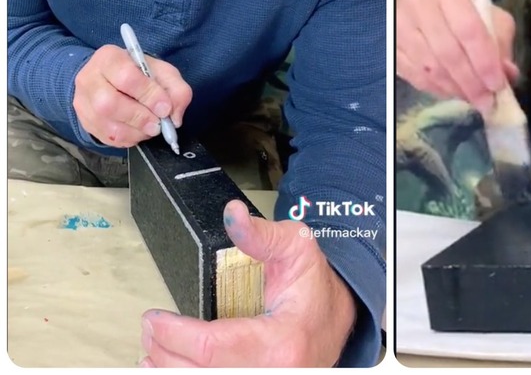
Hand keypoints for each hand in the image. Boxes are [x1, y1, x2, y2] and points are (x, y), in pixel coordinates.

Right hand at [73, 45, 191, 147]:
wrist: (112, 80)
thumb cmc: (140, 74)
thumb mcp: (163, 73)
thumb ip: (177, 90)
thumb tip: (174, 117)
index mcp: (109, 58)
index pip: (126, 77)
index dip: (149, 95)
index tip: (165, 108)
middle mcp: (89, 78)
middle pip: (110, 104)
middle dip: (140, 117)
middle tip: (158, 123)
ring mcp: (83, 102)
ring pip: (107, 124)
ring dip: (136, 131)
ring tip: (151, 128)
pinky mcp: (85, 121)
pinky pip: (107, 137)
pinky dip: (129, 138)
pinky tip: (138, 131)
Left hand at [139, 200, 357, 366]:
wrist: (337, 318)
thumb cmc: (315, 286)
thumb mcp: (296, 247)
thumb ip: (262, 234)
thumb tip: (232, 215)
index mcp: (282, 341)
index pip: (213, 348)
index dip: (175, 335)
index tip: (154, 318)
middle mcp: (275, 373)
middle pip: (202, 374)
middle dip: (165, 352)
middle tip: (148, 329)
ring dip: (170, 370)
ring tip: (151, 350)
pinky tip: (169, 367)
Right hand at [396, 0, 518, 112]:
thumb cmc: (457, 7)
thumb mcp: (485, 14)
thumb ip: (500, 41)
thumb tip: (508, 74)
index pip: (468, 29)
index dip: (484, 61)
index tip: (497, 84)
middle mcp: (418, 4)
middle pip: (448, 53)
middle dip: (471, 83)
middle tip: (486, 102)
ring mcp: (399, 26)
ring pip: (430, 68)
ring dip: (455, 89)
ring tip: (472, 99)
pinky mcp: (390, 46)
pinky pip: (415, 76)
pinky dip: (437, 90)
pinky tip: (452, 93)